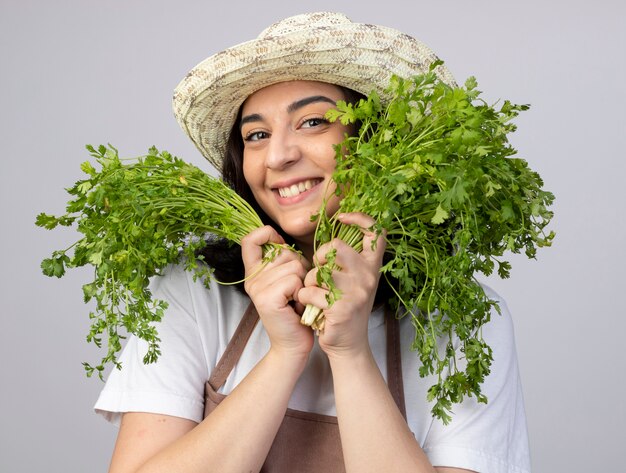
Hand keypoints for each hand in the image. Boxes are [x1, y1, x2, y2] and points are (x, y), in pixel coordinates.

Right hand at [241, 226, 313, 358]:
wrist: (293, 344)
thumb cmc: (295, 311)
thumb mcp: (286, 280)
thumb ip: (282, 261)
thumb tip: (284, 242)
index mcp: (253, 272)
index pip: (250, 239)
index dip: (267, 234)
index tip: (281, 246)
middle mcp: (251, 279)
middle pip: (284, 251)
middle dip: (300, 268)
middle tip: (295, 290)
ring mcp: (257, 288)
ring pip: (293, 265)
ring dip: (303, 282)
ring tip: (297, 299)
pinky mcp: (267, 298)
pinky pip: (294, 280)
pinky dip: (301, 292)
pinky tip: (296, 305)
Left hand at [297, 213, 385, 358]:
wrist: (348, 345)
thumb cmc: (344, 308)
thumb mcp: (353, 282)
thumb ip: (347, 261)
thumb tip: (330, 238)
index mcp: (372, 267)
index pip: (376, 231)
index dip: (360, 218)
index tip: (343, 218)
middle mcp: (368, 277)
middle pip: (337, 245)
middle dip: (320, 255)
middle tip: (319, 272)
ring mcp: (356, 292)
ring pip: (319, 270)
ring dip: (310, 282)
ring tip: (314, 295)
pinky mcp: (341, 308)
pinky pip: (310, 292)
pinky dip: (304, 299)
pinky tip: (311, 308)